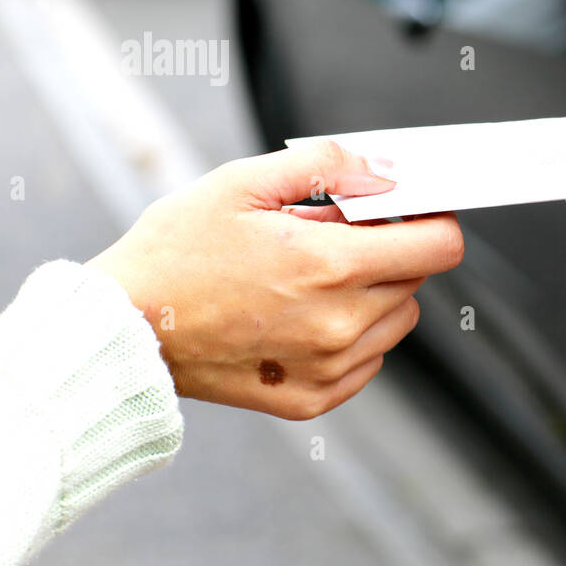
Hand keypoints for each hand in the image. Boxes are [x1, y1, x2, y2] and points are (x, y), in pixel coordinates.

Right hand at [87, 141, 462, 419]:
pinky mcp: (314, 399)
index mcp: (329, 265)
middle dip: (389, 250)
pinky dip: (352, 335)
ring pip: (398, 319)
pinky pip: (369, 359)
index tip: (411, 212)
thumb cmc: (174, 255)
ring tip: (309, 279)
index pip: (440, 246)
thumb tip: (384, 171)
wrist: (124, 331)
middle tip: (330, 238)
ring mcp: (329, 367)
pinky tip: (302, 316)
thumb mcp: (243, 183)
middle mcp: (340, 323)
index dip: (432, 220)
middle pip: (417, 279)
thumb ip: (328, 166)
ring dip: (374, 294)